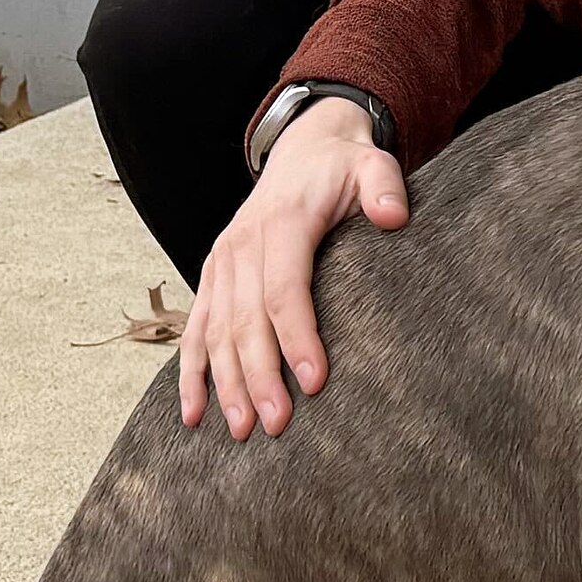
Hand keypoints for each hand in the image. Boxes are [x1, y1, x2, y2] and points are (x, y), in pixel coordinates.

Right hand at [177, 99, 405, 436]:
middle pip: (246, 320)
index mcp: (281, 224)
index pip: (284, 289)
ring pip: (216, 331)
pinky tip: (192, 414)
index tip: (314, 382)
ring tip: (240, 431)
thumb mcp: (372, 164)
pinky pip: (195, 329)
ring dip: (225, 384)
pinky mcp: (213, 276)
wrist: (305, 149)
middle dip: (259, 376)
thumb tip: (392, 215)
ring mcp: (222, 262)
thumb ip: (384, 186)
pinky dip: (190, 372)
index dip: (297, 337)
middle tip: (277, 425)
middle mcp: (241, 245)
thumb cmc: (344, 168)